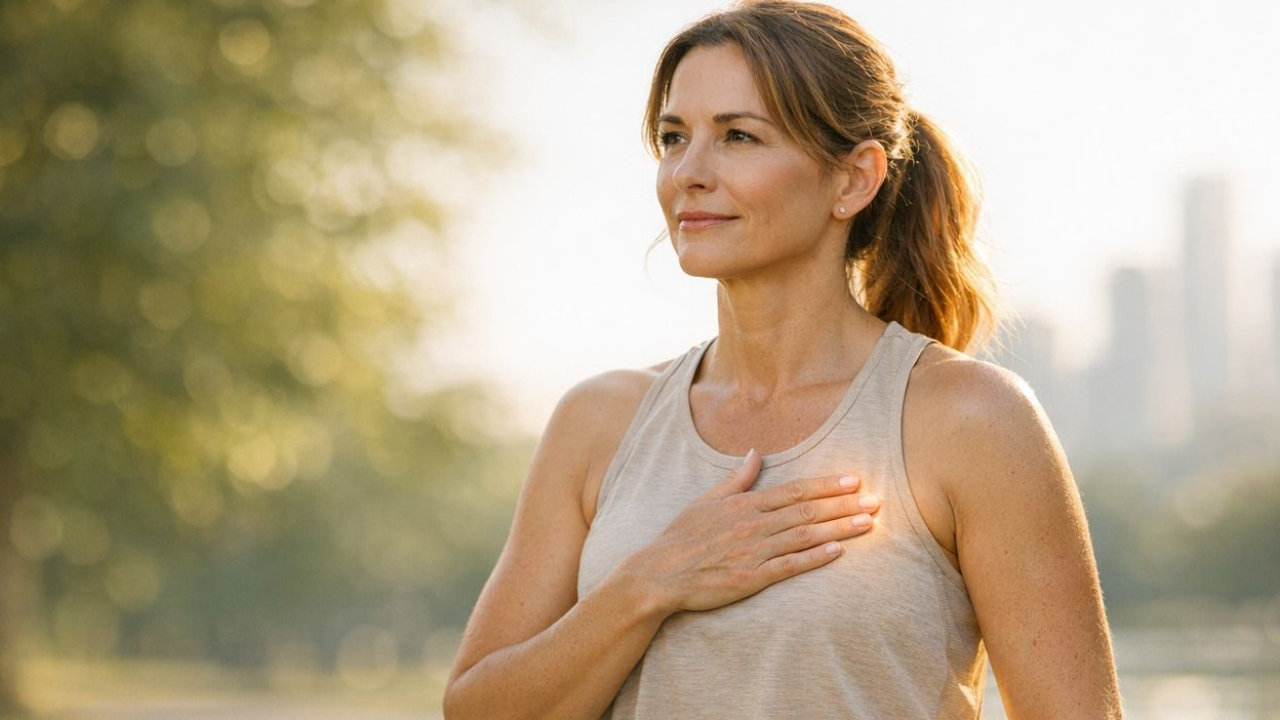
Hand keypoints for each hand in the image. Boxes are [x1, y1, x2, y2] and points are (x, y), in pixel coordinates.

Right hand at [627, 448, 878, 614]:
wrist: (660, 572)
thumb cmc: (683, 536)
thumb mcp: (707, 499)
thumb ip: (738, 478)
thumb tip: (757, 452)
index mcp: (745, 504)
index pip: (794, 490)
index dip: (827, 485)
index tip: (854, 481)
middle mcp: (754, 524)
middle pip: (807, 511)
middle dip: (844, 505)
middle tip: (876, 500)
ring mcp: (753, 551)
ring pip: (804, 536)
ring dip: (839, 528)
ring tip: (868, 523)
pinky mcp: (751, 578)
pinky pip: (789, 566)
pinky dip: (814, 558)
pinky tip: (837, 552)